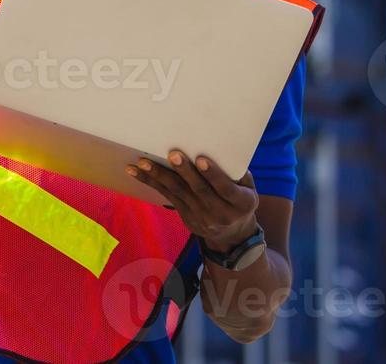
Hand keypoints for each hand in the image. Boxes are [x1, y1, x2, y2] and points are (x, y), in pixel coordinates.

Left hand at [127, 151, 259, 251]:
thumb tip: (225, 150)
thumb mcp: (249, 189)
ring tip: (143, 163)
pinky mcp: (186, 216)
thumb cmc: (240, 201)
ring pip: (178, 193)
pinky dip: (152, 183)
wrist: (232, 235)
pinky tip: (136, 172)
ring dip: (159, 176)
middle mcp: (221, 213)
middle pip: (199, 190)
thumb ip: (239, 173)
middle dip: (184, 171)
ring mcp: (201, 217)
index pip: (225, 188)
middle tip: (172, 154)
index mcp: (241, 203)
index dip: (213, 174)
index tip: (201, 159)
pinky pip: (167, 197)